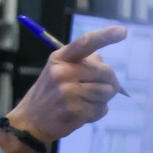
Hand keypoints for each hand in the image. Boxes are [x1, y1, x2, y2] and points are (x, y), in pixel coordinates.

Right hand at [4, 26, 126, 148]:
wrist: (29, 121)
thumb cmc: (49, 94)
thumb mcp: (57, 71)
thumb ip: (80, 63)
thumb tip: (103, 64)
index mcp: (60, 59)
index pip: (85, 43)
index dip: (105, 36)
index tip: (123, 31)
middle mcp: (62, 72)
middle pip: (106, 71)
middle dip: (110, 81)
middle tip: (102, 89)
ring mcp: (68, 92)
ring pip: (107, 91)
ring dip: (103, 99)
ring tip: (86, 102)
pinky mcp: (74, 110)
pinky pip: (101, 109)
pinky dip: (97, 113)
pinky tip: (83, 113)